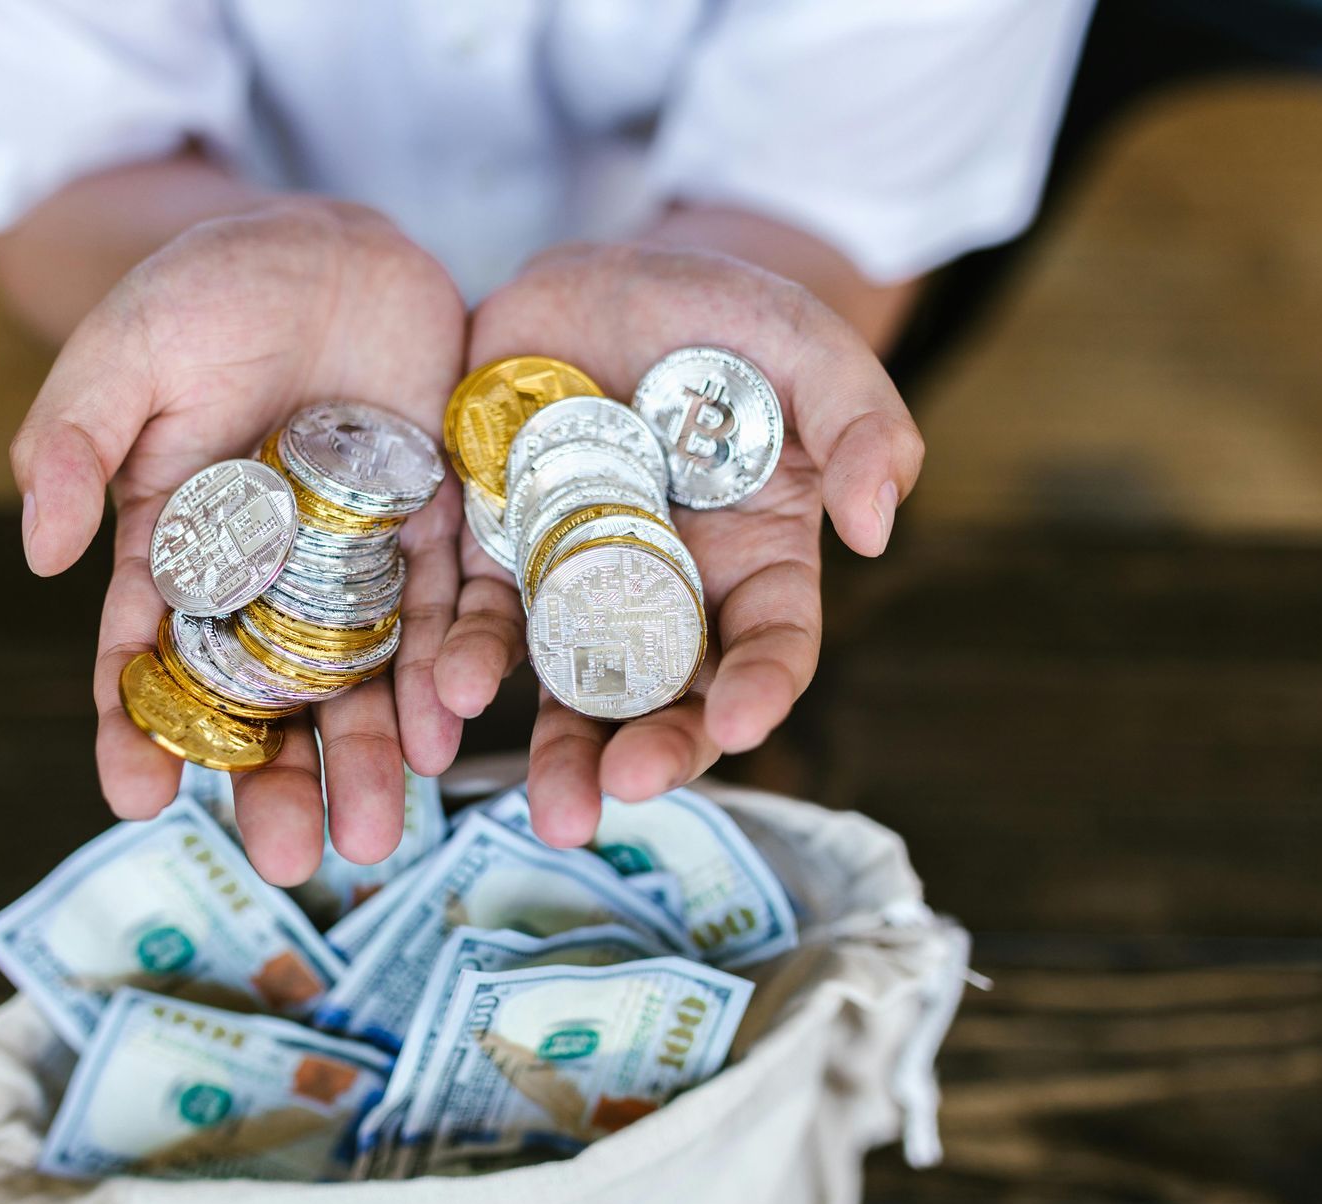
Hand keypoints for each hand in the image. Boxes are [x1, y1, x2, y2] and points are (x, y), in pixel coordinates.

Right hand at [8, 199, 467, 882]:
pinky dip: (450, 666)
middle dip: (275, 781)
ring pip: (363, 676)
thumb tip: (40, 557)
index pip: (149, 658)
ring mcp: (357, 560)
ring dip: (370, 756)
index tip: (137, 800)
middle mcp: (270, 577)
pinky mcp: (439, 526)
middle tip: (285, 861)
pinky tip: (450, 728)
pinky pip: (448, 608)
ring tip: (378, 836)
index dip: (138, 731)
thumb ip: (74, 446)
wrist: (330, 245)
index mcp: (177, 548)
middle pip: (268, 698)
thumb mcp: (122, 355)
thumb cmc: (205, 292)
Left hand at [435, 241, 923, 846]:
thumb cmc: (723, 317)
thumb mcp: (808, 347)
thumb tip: (879, 525)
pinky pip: (471, 614)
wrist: (600, 280)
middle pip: (660, 692)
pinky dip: (456, 661)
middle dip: (644, 748)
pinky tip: (442, 703)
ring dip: (553, 744)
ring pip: (563, 677)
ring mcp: (571, 575)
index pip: (767, 645)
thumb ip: (861, 423)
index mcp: (753, 562)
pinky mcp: (491, 545)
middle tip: (617, 792)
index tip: (739, 723)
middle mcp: (663, 590)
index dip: (757, 689)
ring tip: (545, 804)